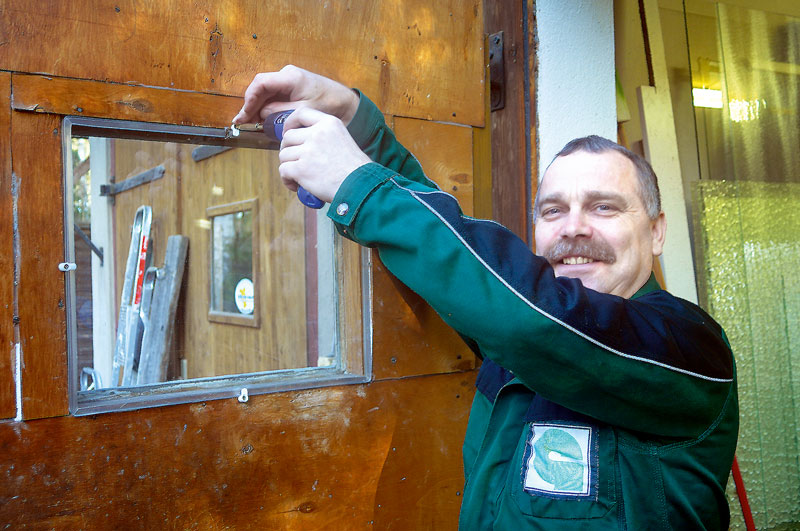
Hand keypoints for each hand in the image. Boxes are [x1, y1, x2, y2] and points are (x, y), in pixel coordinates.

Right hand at [232, 65, 359, 125]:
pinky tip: (260, 118)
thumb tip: (261, 114)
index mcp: (290, 76)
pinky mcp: (290, 87)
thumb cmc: (328, 105)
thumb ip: (280, 111)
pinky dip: (266, 106)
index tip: (245, 114)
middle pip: (260, 88)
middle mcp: (287, 74)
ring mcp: (288, 80)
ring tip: (249, 122)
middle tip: (242, 121)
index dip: (250, 99)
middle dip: (251, 105)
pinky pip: (273, 95)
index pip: (261, 83)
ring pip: (265, 92)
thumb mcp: (303, 111)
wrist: (345, 103)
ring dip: (257, 107)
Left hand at [278, 108, 370, 202]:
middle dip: (288, 149)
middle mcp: (317, 133)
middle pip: (288, 137)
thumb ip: (325, 136)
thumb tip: (304, 143)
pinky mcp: (301, 169)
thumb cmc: (355, 169)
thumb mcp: (343, 140)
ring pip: (284, 155)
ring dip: (288, 166)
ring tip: (299, 177)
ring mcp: (308, 151)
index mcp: (329, 124)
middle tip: (295, 161)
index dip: (290, 122)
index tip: (288, 132)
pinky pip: (283, 171)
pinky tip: (296, 185)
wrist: (361, 186)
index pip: (301, 113)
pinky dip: (287, 180)